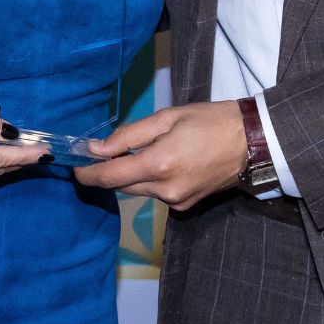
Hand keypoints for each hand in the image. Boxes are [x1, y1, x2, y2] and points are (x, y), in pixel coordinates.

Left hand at [73, 101, 245, 211]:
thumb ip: (129, 135)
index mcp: (159, 164)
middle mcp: (165, 190)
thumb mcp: (167, 118)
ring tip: (133, 152)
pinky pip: (156, 193)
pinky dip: (149, 179)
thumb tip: (96, 149)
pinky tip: (158, 161)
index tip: (73, 166)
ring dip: (129, 174)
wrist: (250, 142)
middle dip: (106, 172)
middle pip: (122, 185)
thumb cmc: (209, 121)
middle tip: (96, 154)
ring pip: (139, 189)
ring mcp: (176, 201)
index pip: (110, 176)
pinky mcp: (185, 205)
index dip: (87, 174)